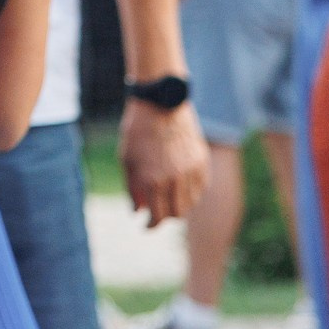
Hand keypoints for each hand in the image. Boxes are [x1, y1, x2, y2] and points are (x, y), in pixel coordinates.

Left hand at [119, 99, 208, 225]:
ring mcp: (191, 170)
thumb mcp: (127, 160)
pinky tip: (182, 187)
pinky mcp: (202, 161)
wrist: (160, 102)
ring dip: (179, 206)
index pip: (157, 217)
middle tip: (156, 211)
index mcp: (152, 181)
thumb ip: (132, 189)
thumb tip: (138, 211)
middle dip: (164, 216)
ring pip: (190, 203)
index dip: (150, 225)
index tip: (146, 225)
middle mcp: (174, 179)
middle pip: (176, 214)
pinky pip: (201, 188)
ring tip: (168, 199)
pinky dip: (192, 192)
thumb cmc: (137, 130)